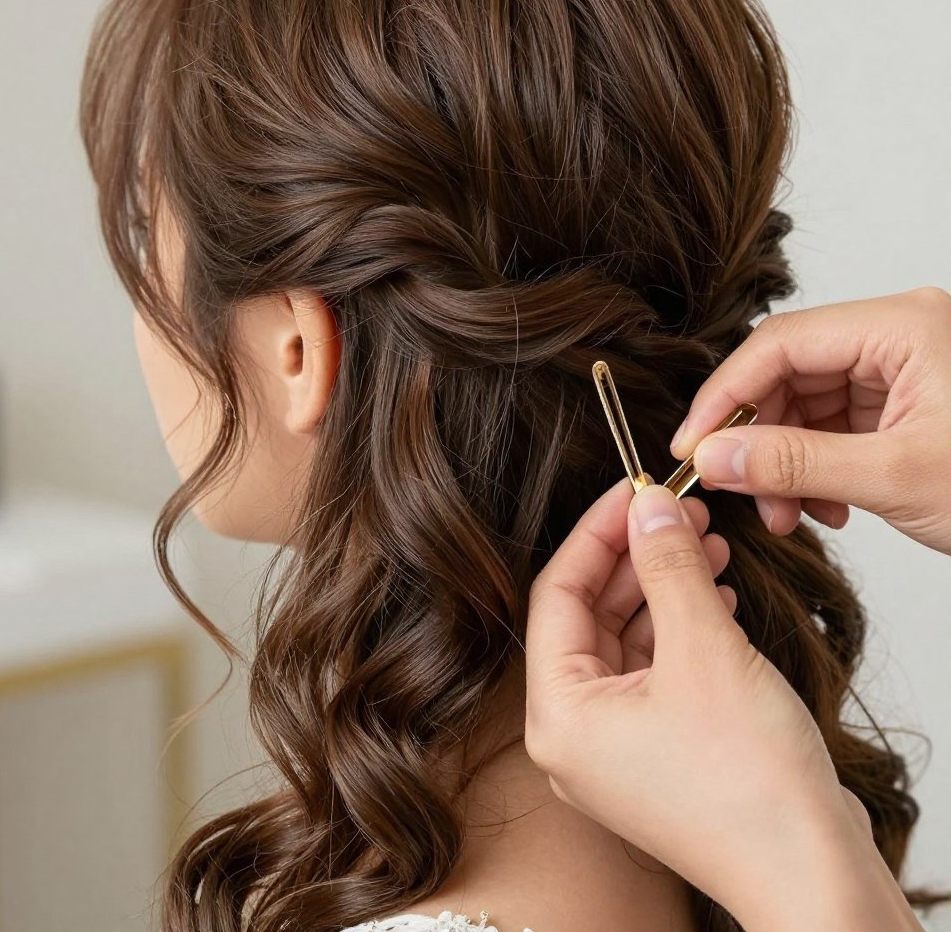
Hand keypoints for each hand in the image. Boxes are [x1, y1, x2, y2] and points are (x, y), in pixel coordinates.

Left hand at [524, 480, 921, 930]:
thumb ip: (669, 567)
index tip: (633, 492)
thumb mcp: (704, 649)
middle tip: (677, 515)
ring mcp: (614, 751)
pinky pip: (652, 674)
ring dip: (664, 591)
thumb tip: (648, 507)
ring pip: (626, 643)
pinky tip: (716, 599)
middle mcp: (574, 736)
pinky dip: (680, 632)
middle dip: (637, 559)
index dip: (597, 534)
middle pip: (591, 616)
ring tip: (706, 547)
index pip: (558, 594)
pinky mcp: (655, 756)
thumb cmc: (749, 786)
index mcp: (558, 714)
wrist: (812, 876)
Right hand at [668, 286, 950, 552]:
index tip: (693, 447)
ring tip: (792, 512)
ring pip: (806, 404)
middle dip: (759, 439)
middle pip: (789, 374)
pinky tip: (826, 505)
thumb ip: (793, 464)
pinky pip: (833, 426)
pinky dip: (815, 467)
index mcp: (902, 326)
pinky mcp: (903, 404)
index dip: (725, 397)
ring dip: (784, 461)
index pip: (780, 344)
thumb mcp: (896, 477)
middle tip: (741, 491)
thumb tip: (713, 458)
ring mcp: (900, 370)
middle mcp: (897, 337)